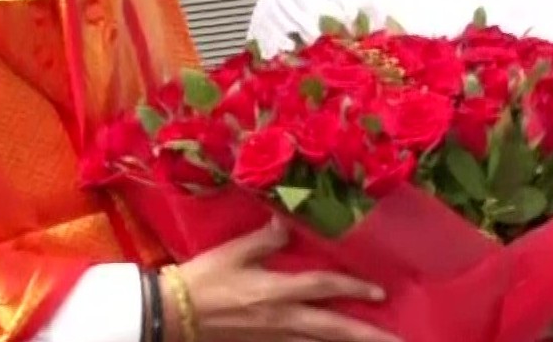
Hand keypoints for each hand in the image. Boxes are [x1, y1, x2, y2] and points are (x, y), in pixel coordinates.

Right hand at [167, 218, 401, 341]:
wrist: (172, 315)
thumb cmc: (202, 279)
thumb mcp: (233, 252)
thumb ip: (264, 239)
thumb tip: (286, 222)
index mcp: (276, 291)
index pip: (323, 287)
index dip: (352, 286)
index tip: (380, 290)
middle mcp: (282, 320)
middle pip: (333, 330)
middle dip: (367, 336)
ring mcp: (273, 339)